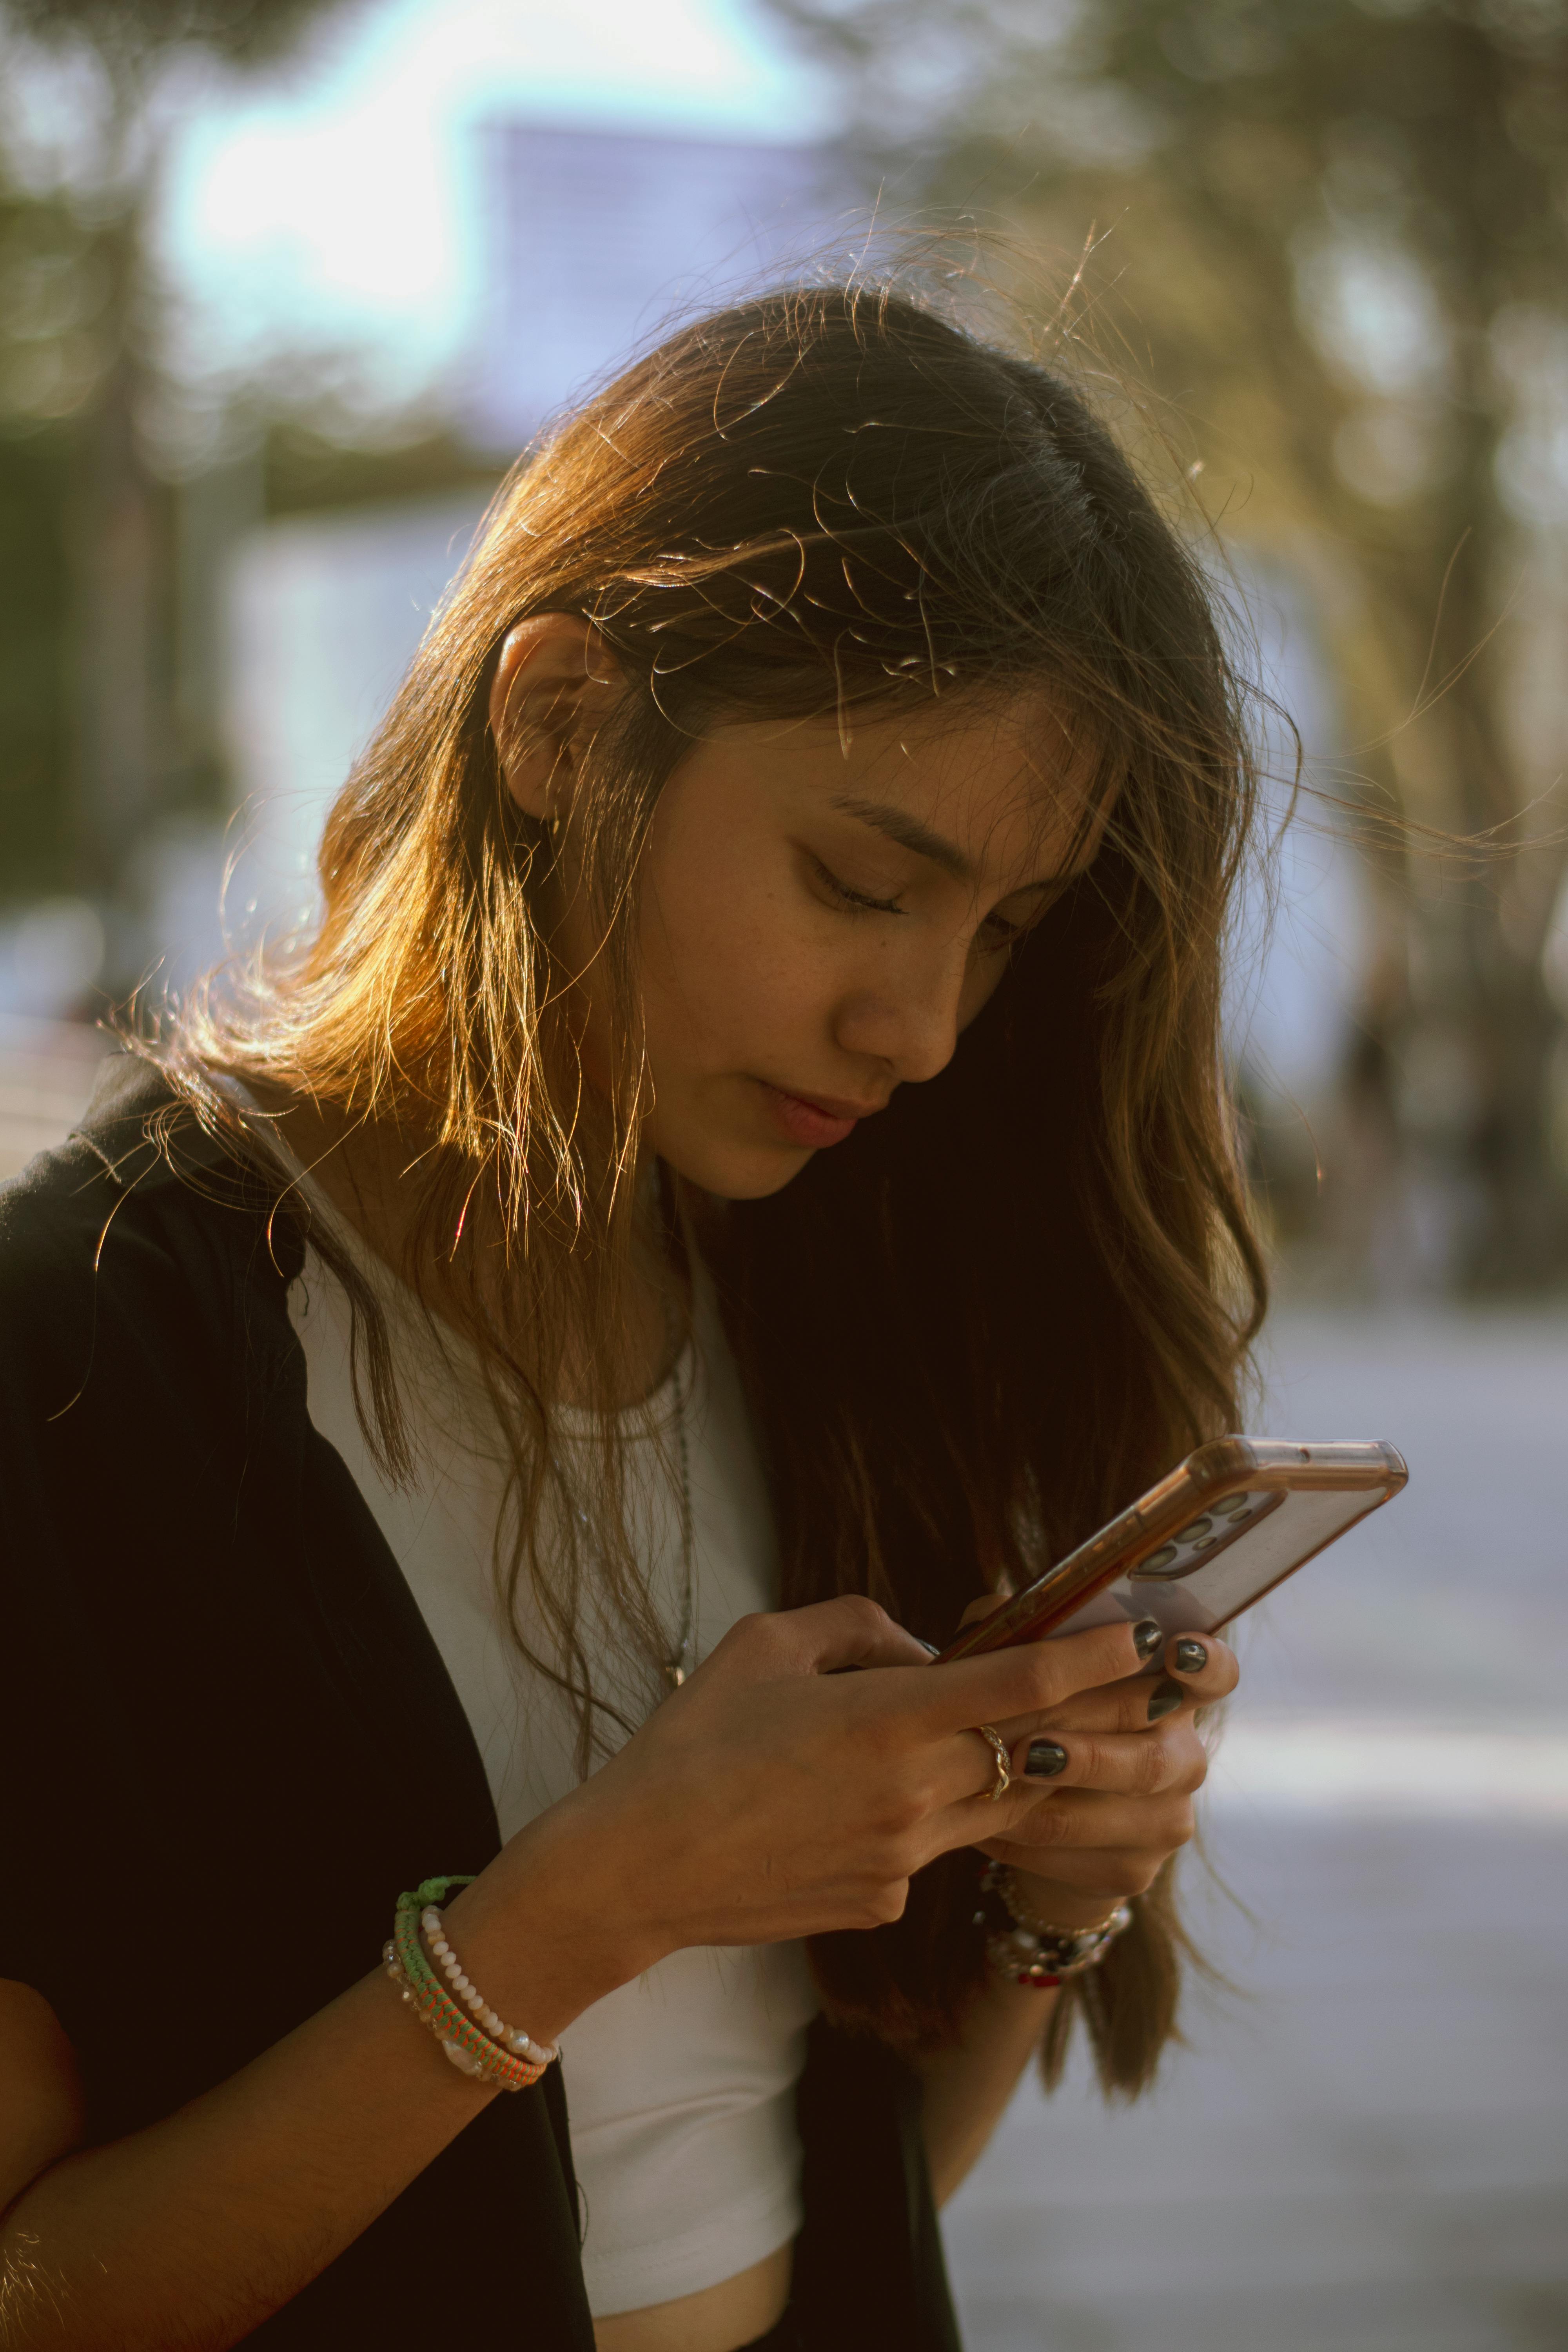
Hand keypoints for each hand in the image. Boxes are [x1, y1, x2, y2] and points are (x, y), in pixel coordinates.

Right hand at [460, 1597, 1193, 2033]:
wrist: (638, 1867)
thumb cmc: (692, 1742)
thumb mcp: (765, 1645)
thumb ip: (857, 1628)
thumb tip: (922, 1650)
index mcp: (883, 1719)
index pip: (1017, 1687)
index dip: (1091, 1661)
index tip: (1143, 1639)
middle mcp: (911, 1793)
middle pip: (1028, 1753)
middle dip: (1090, 1724)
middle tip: (1146, 1700)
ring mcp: (903, 1858)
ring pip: (987, 1804)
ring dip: (1011, 1773)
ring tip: (1014, 1750)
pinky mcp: (882, 1902)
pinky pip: (929, 1849)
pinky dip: (920, 1819)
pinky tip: (848, 1811)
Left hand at [968, 1609, 1238, 1925]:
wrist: (1045, 1817)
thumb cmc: (1042, 1718)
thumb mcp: (1034, 1672)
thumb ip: (1027, 1635)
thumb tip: (997, 1608)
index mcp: (1171, 1694)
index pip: (1216, 1674)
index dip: (1205, 1664)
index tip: (1175, 1650)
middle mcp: (1184, 1756)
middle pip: (1154, 1760)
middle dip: (1089, 1758)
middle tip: (1031, 1751)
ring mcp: (1168, 1818)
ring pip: (1114, 1817)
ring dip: (1046, 1807)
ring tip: (991, 1790)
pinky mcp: (1138, 1870)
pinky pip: (1081, 1861)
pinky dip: (1028, 1845)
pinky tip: (988, 1827)